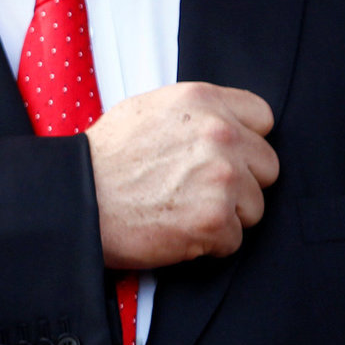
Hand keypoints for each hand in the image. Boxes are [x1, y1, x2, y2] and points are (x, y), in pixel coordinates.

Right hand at [84, 82, 277, 269]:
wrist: (78, 197)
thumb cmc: (107, 157)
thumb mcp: (151, 108)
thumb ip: (197, 112)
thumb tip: (227, 124)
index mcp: (205, 101)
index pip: (263, 118)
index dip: (247, 140)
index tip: (228, 156)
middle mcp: (220, 134)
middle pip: (267, 165)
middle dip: (242, 182)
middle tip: (202, 191)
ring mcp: (221, 178)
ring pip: (255, 206)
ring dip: (227, 215)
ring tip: (185, 210)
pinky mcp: (214, 220)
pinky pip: (234, 240)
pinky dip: (209, 244)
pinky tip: (178, 230)